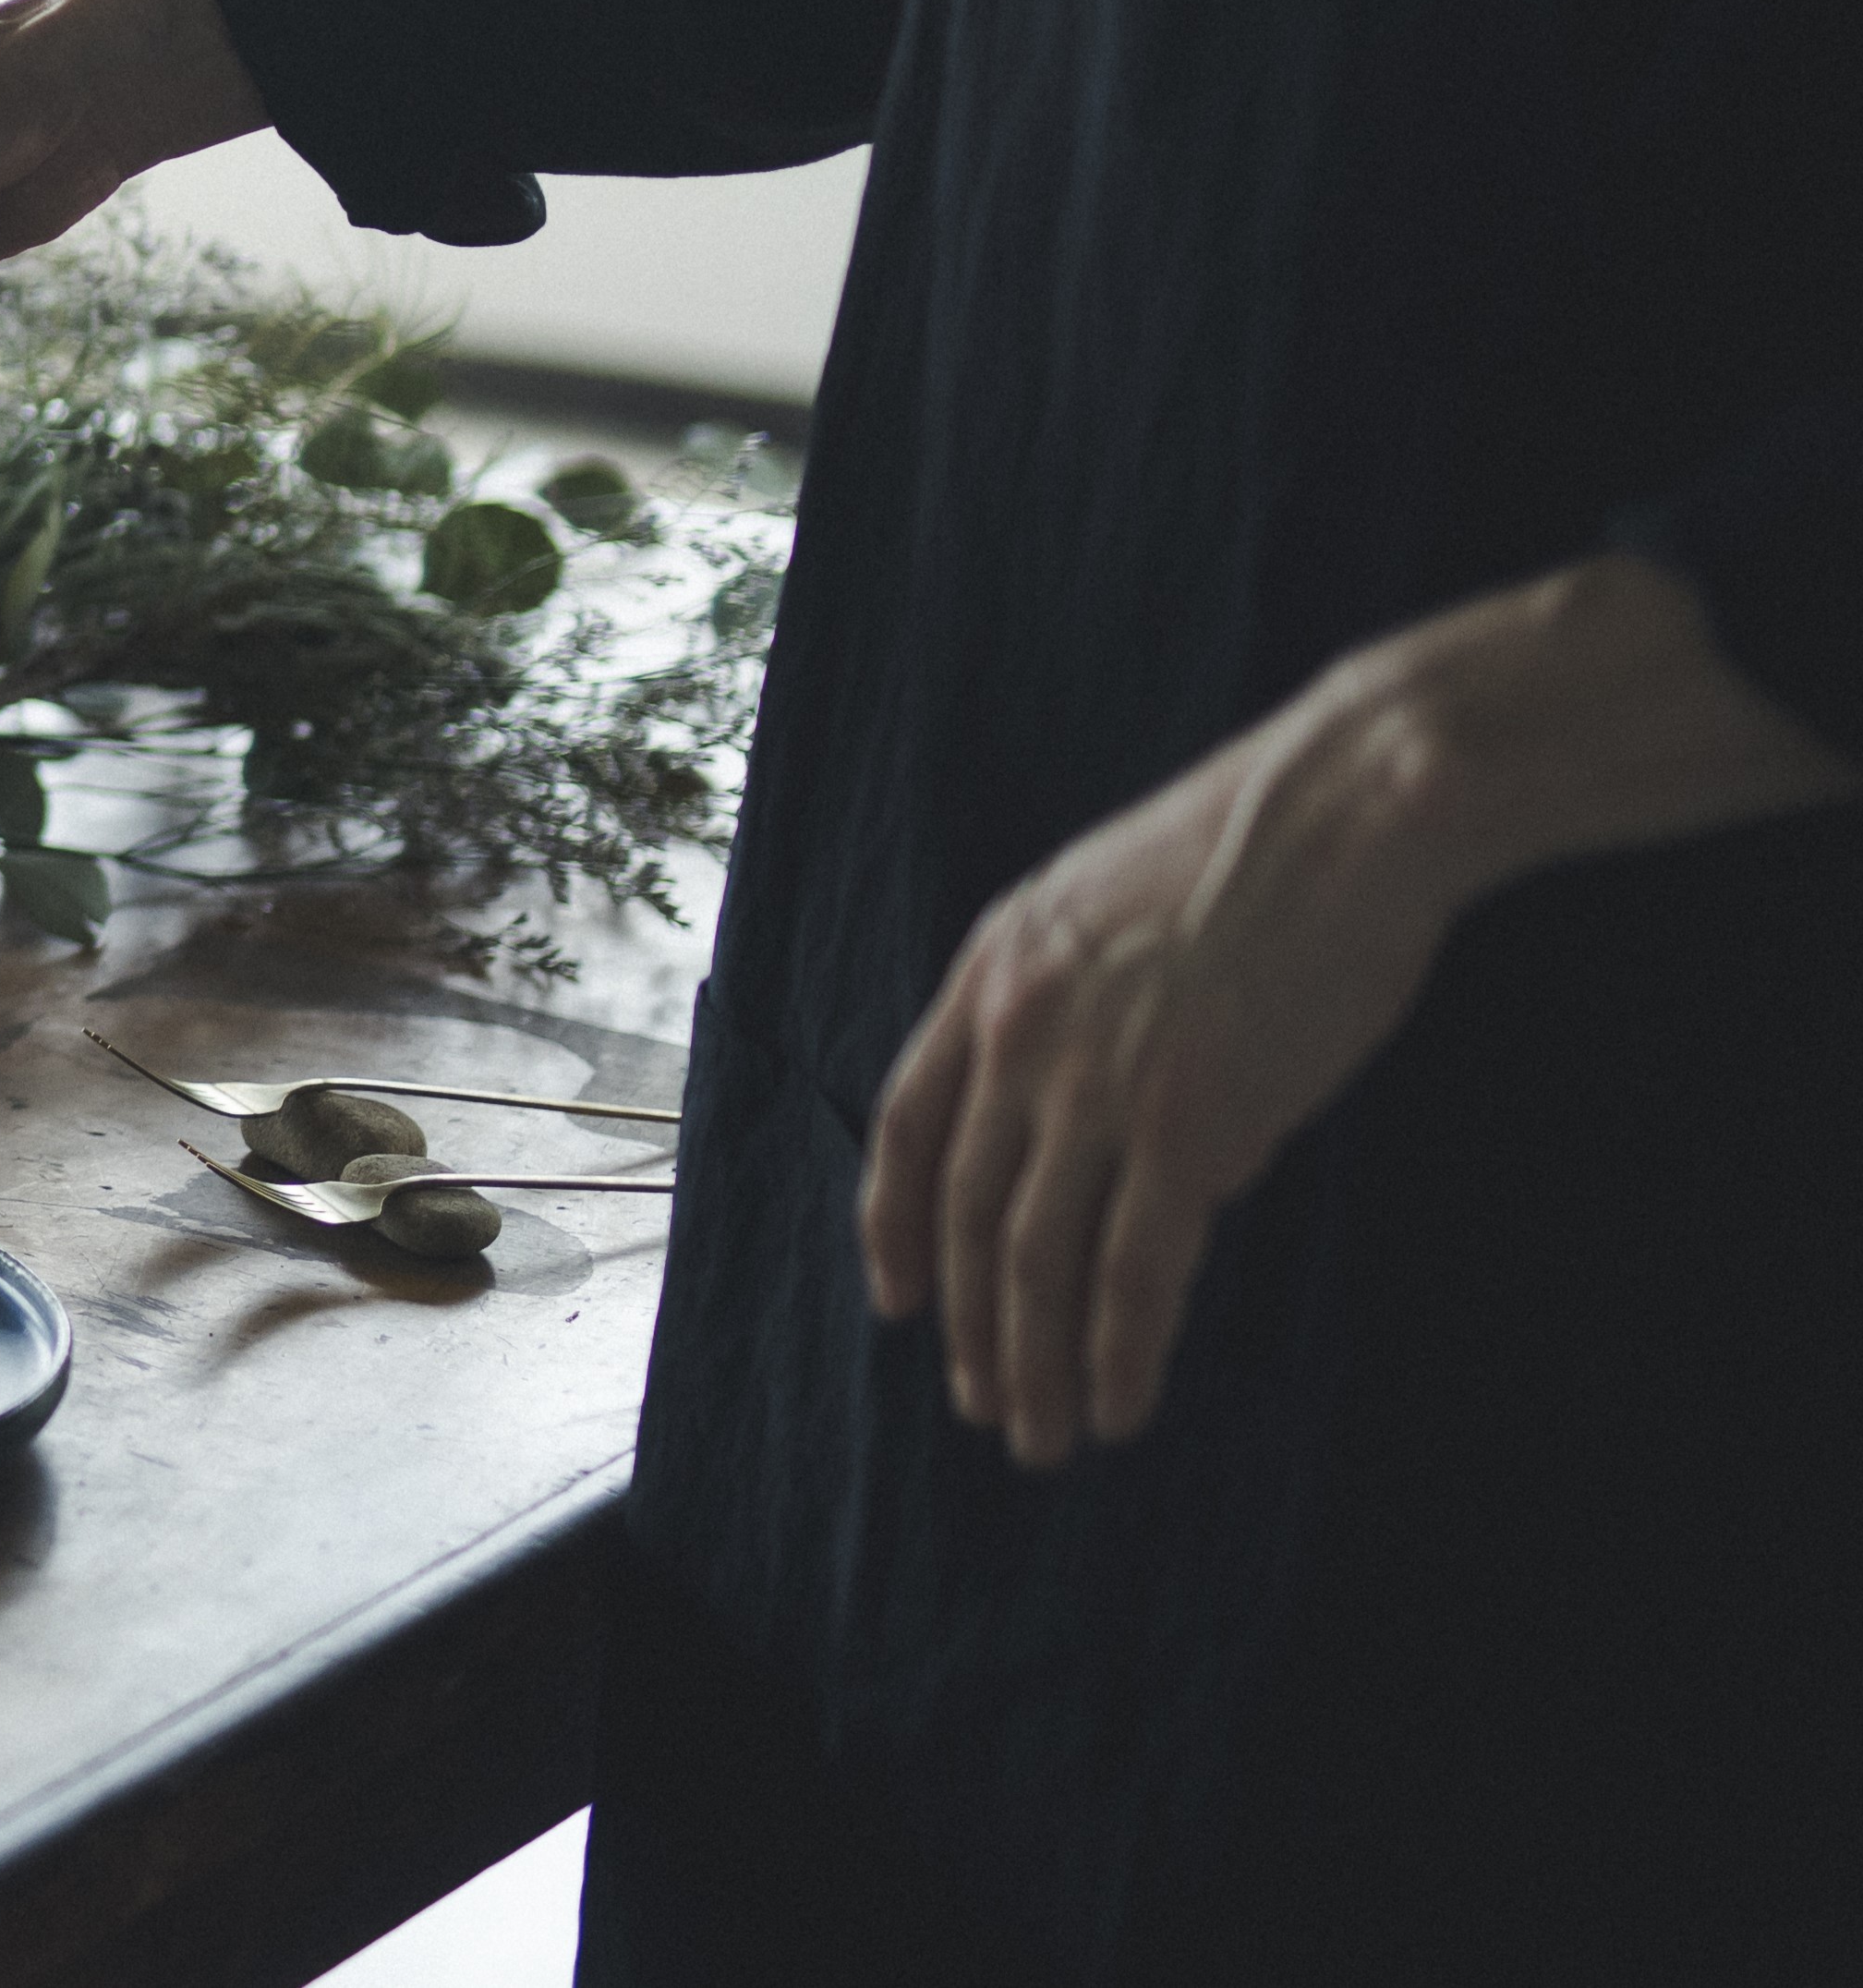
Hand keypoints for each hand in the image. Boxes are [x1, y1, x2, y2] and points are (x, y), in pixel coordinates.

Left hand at [862, 553, 1855, 1465]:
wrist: (1346, 806)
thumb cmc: (1255, 848)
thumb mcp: (1105, 905)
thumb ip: (1077, 1009)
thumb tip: (1100, 1118)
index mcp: (992, 975)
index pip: (906, 1124)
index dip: (894, 1223)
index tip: (895, 1299)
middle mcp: (1022, 1036)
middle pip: (966, 1212)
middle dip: (968, 1324)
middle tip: (985, 1404)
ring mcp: (1099, 1085)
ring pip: (1033, 1259)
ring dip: (1034, 1362)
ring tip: (1045, 1435)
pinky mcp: (1190, 1127)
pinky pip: (1132, 1269)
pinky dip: (1120, 1349)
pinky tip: (1123, 1402)